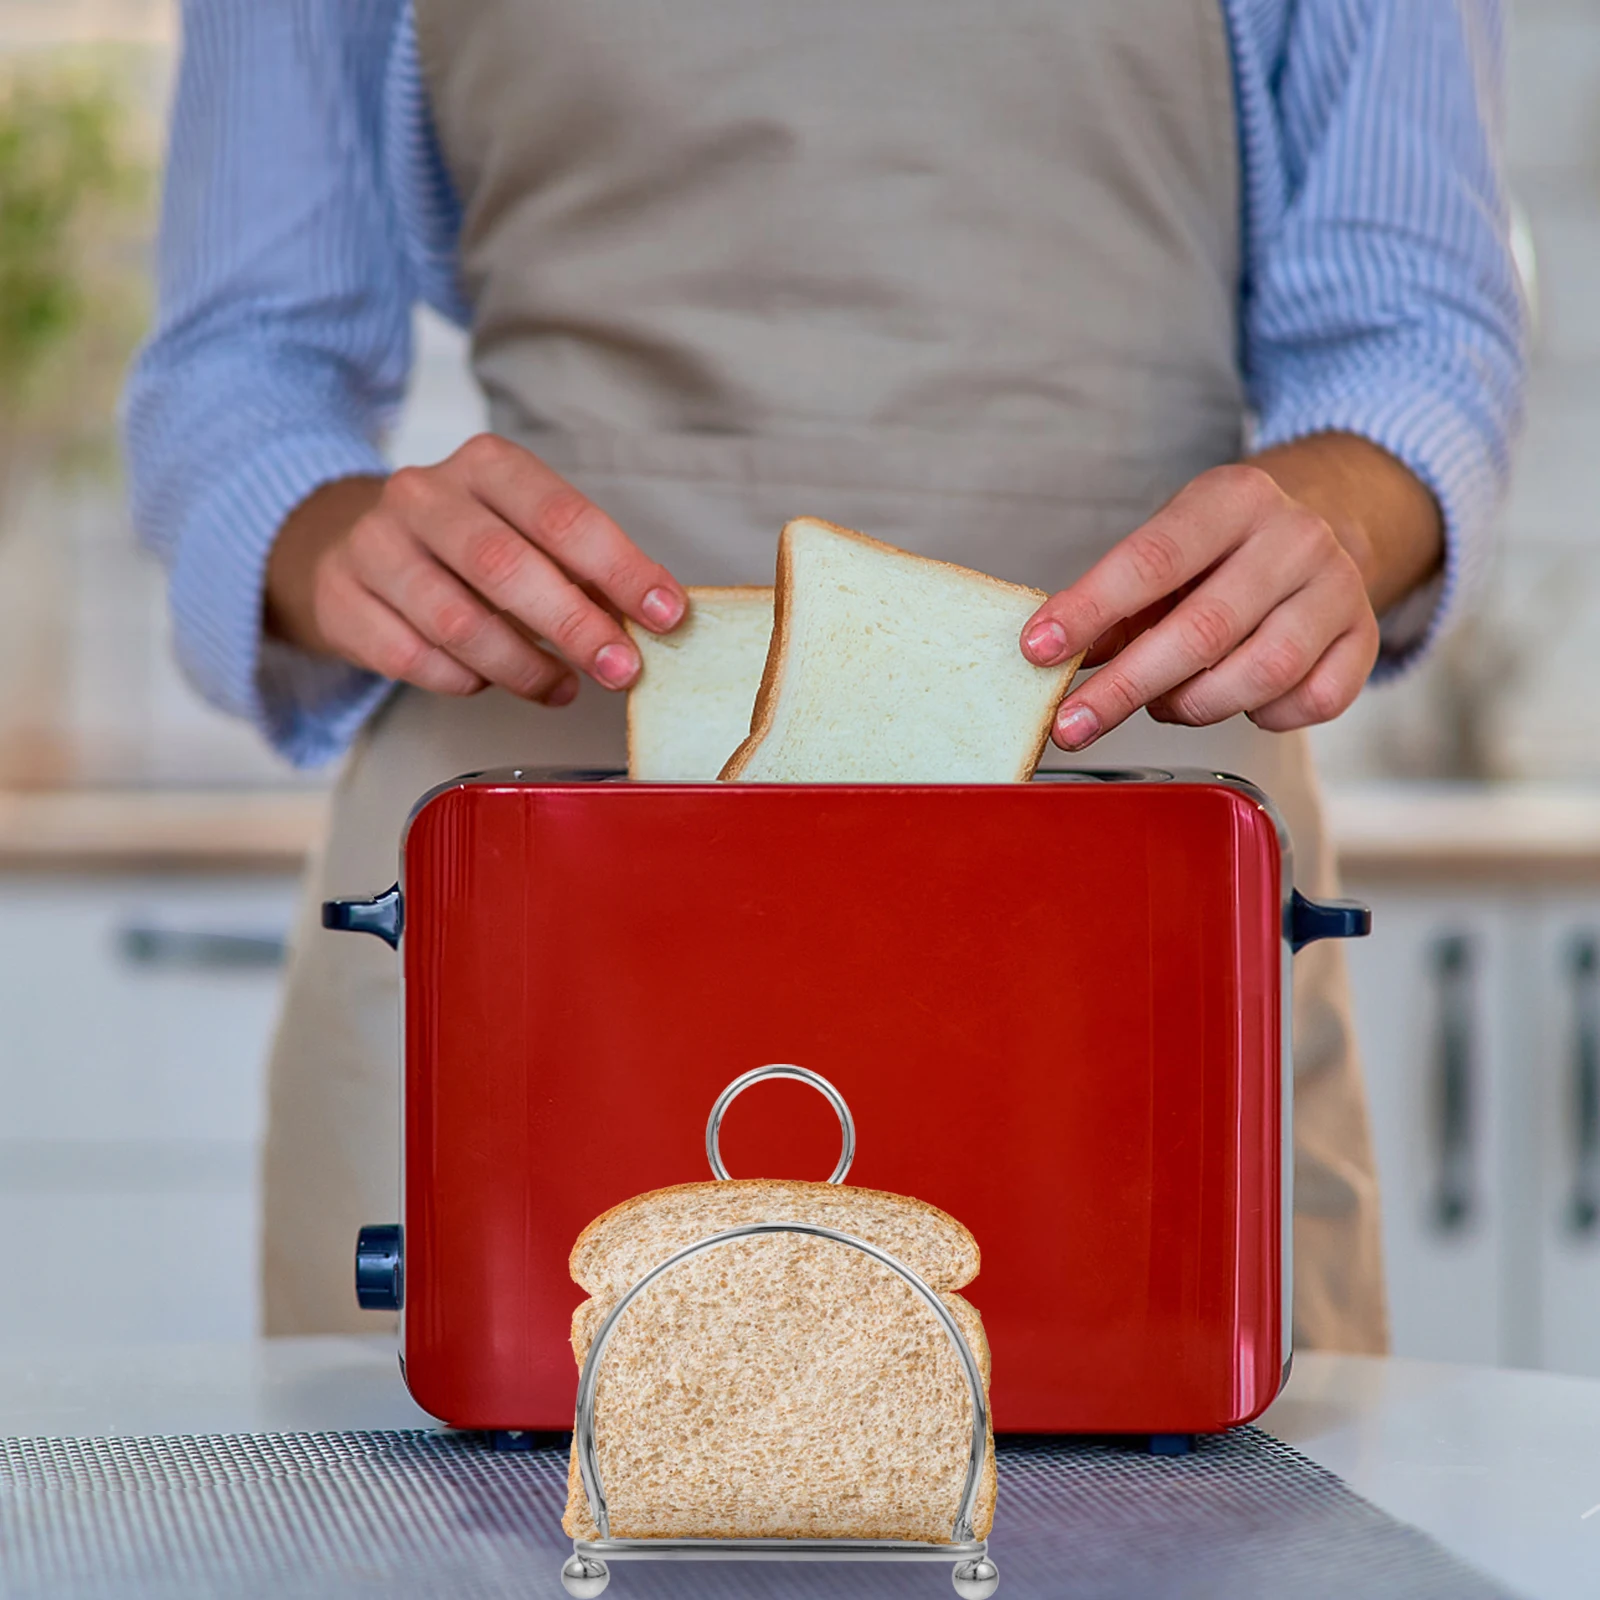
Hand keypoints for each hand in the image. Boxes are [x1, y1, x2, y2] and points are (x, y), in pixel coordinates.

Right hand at [264, 435, 686, 703]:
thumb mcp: (527, 533)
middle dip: (574, 626)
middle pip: (505, 566)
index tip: (666, 613)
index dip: (620, 568)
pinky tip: (489, 681)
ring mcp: (375, 547)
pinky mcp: (342, 600)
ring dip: (523, 667)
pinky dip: (463, 679)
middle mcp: (424, 495)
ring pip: (457, 622)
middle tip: (620, 669)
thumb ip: (586, 571)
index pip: (562, 515)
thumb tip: (656, 617)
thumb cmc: (466, 545)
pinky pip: (413, 658)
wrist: (349, 546)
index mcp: (486, 465)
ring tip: (563, 688)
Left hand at [1019, 435, 1442, 749]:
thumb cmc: (1223, 551)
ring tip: (1162, 702)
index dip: (1091, 608)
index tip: (1039, 649)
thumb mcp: (1166, 550)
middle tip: (1073, 722)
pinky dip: (1262, 715)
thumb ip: (1113, 606)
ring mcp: (1339, 589)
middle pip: (1203, 629)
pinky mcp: (1365, 639)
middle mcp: (1295, 538)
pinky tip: (1236, 699)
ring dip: (1193, 705)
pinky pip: (1310, 702)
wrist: (1327, 523)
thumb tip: (1050, 658)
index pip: (1152, 558)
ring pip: (1260, 674)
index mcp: (1233, 499)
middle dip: (1127, 686)